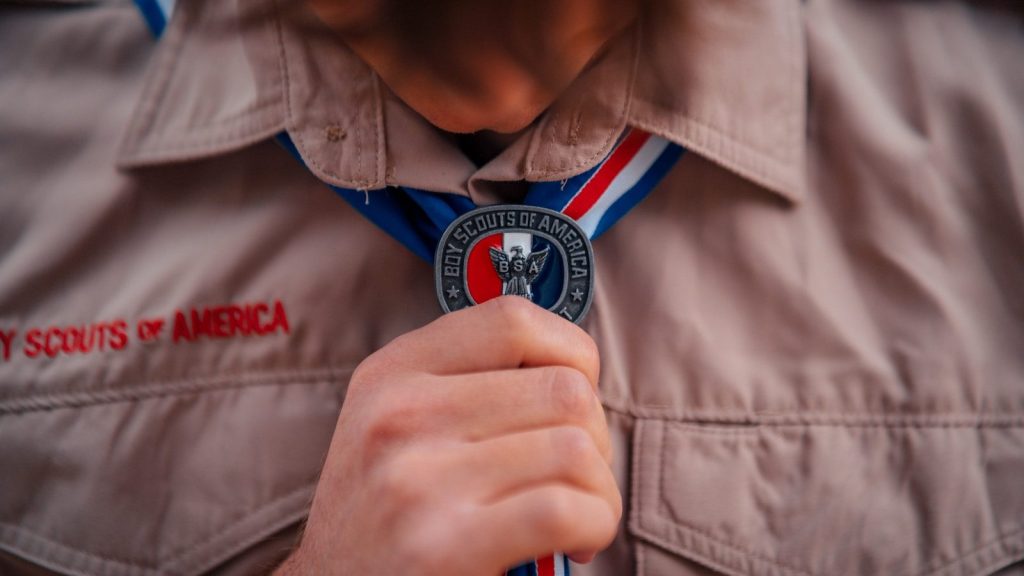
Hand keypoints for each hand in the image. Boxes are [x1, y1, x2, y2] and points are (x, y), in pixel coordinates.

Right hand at [274, 296, 619, 574]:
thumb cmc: (385, 514)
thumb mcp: (396, 425)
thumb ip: (467, 384)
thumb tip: (576, 372)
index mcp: (393, 372)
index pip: (514, 320)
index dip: (572, 354)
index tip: (575, 398)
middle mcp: (399, 415)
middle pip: (563, 390)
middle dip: (596, 436)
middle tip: (578, 476)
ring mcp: (418, 479)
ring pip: (575, 449)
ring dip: (601, 490)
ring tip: (579, 514)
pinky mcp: (442, 545)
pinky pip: (563, 509)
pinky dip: (594, 524)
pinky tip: (576, 540)